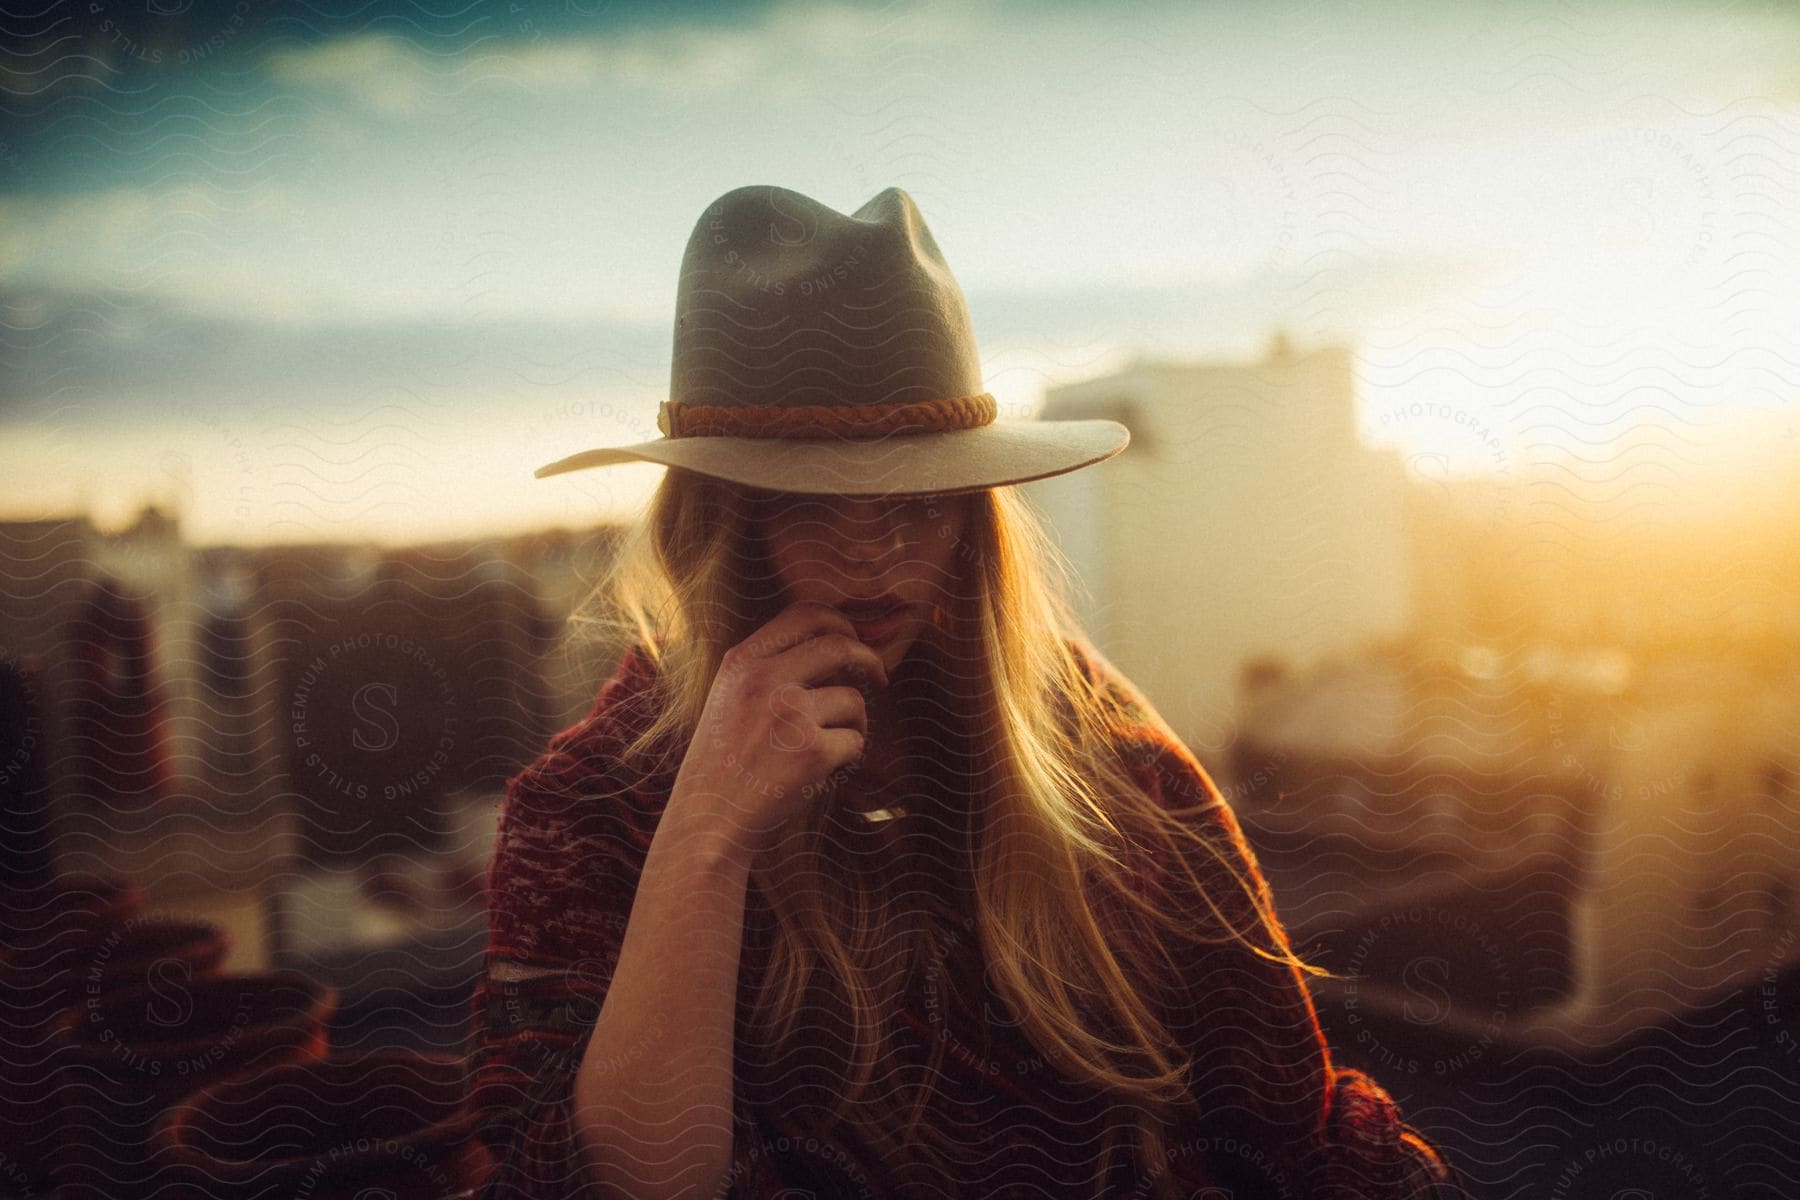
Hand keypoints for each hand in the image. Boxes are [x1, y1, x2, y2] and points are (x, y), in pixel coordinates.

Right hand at [670, 601, 889, 855]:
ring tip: (825, 751)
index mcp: (742, 662)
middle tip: (881, 677)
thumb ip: (769, 669)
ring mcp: (789, 713)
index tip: (855, 640)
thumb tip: (838, 645)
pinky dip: (847, 760)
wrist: (708, 823)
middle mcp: (764, 679)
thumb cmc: (723, 766)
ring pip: (853, 700)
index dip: (840, 622)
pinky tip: (819, 774)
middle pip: (839, 644)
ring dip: (853, 725)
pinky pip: (855, 742)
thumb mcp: (729, 699)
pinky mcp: (811, 751)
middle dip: (869, 659)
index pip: (803, 614)